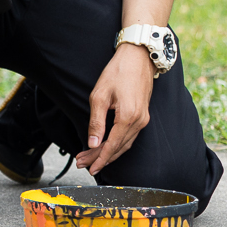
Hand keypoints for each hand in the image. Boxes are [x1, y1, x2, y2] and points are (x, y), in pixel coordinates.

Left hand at [77, 43, 155, 174]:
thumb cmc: (117, 73)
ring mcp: (143, 119)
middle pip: (118, 148)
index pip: (112, 145)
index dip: (99, 158)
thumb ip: (96, 121)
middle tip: (83, 164)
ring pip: (125, 144)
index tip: (89, 167)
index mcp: (128, 117)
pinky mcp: (143, 116)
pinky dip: (117, 144)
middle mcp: (139, 121)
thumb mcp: (100, 96)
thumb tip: (93, 143)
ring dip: (108, 153)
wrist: (138, 58)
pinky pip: (129, 136)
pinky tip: (105, 146)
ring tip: (90, 158)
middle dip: (100, 158)